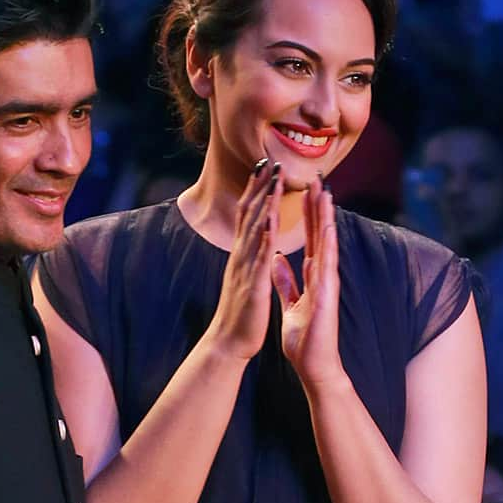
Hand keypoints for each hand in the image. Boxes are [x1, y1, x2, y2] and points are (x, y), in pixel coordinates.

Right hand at [207, 159, 282, 360]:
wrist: (228, 341)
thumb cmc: (239, 314)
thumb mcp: (243, 280)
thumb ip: (247, 260)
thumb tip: (251, 244)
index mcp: (242, 256)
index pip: (247, 217)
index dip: (254, 192)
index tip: (263, 169)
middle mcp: (240, 256)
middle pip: (249, 214)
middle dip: (259, 187)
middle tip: (268, 160)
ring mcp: (245, 268)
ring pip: (255, 228)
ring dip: (265, 202)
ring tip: (274, 179)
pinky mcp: (253, 283)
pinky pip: (260, 255)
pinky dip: (266, 234)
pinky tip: (273, 217)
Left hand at [271, 175, 345, 387]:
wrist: (314, 364)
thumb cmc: (305, 337)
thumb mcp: (291, 302)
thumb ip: (286, 280)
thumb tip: (278, 259)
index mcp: (313, 275)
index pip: (312, 237)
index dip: (309, 214)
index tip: (307, 189)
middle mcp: (323, 274)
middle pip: (322, 234)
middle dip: (320, 206)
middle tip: (319, 178)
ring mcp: (328, 283)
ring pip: (328, 244)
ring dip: (327, 219)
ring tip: (326, 193)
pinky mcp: (327, 296)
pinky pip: (327, 266)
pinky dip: (328, 246)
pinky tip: (329, 228)